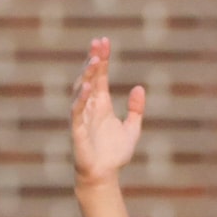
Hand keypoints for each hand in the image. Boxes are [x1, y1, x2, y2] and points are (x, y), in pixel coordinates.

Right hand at [69, 38, 145, 185]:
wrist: (104, 175)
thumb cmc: (115, 154)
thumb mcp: (132, 128)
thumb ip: (136, 109)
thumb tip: (139, 87)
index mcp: (101, 103)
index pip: (100, 75)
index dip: (102, 58)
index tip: (104, 41)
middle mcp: (90, 106)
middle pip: (89, 77)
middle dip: (93, 60)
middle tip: (98, 43)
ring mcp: (82, 116)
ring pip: (81, 90)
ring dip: (87, 75)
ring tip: (94, 61)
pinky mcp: (77, 129)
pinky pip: (77, 111)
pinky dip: (81, 99)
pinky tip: (88, 87)